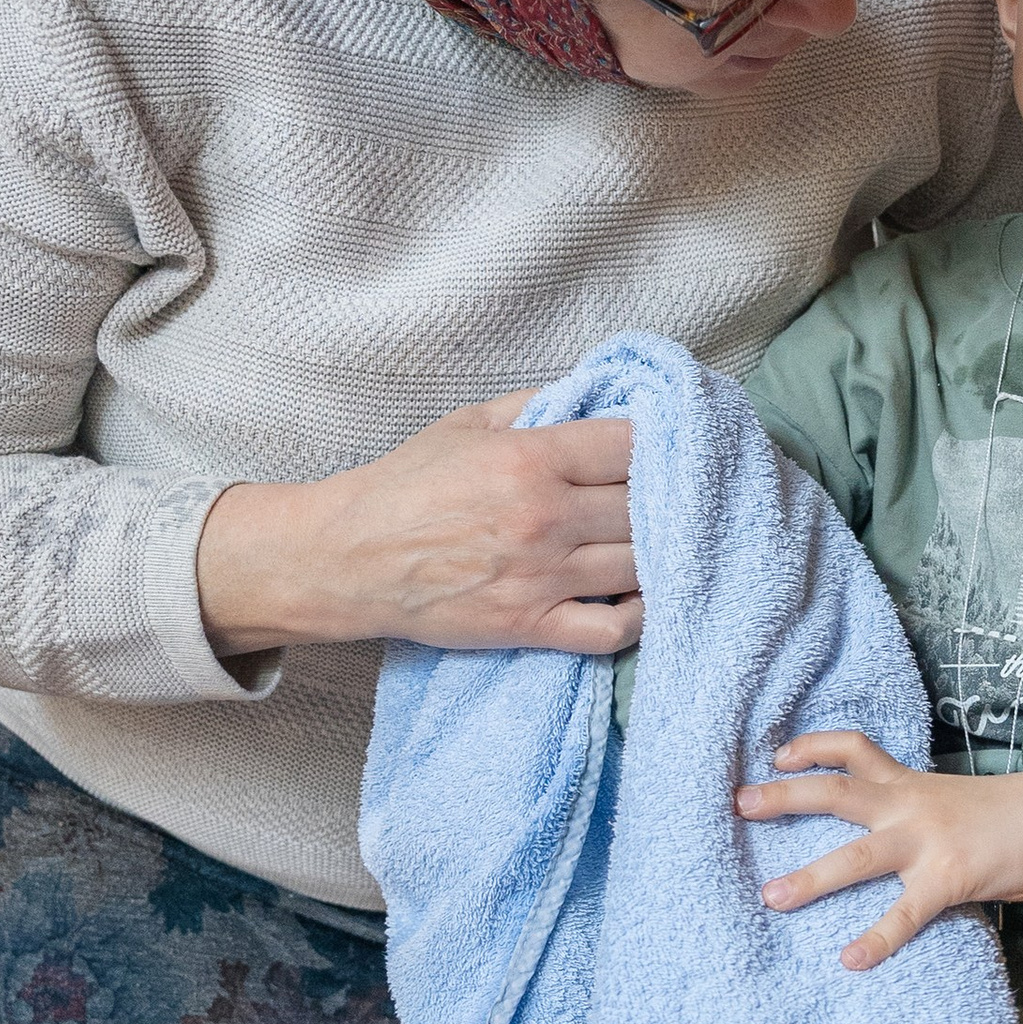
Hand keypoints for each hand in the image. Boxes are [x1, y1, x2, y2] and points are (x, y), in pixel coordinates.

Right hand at [195, 396, 637, 656]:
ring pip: (640, 566)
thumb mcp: (466, 424)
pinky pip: (613, 630)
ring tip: (664, 543)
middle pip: (648, 507)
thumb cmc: (405, 486)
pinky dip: (640, 617)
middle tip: (673, 497)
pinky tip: (640, 597)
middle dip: (667, 499)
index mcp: (531, 459)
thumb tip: (593, 392)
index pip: (634, 445)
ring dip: (660, 554)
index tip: (668, 446)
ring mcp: (541, 577)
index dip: (663, 443)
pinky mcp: (530, 626)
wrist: (349, 559)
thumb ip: (534, 404)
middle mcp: (545, 518)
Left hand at [736, 732, 1022, 970]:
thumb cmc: (1012, 813)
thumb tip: (884, 830)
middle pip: (835, 792)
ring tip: (771, 898)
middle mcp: (910, 804)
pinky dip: (876, 938)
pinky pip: (905, 913)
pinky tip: (851, 960)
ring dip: (810, 878)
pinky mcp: (950, 878)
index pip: (853, 748)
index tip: (777, 754)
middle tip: (739, 804)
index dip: (811, 747)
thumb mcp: (953, 798)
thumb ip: (915, 810)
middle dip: (783, 798)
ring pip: (856, 855)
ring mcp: (928, 841)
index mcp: (910, 783)